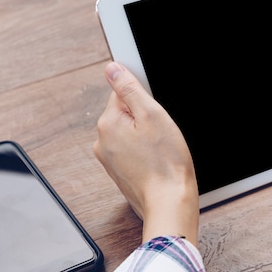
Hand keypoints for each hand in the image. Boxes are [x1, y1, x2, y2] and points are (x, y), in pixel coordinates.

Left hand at [93, 62, 199, 244]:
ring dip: (146, 136)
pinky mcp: (120, 171)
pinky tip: (157, 160)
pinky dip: (145, 151)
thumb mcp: (152, 115)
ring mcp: (109, 159)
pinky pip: (132, 150)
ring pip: (131, 132)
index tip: (156, 113)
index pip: (122, 92)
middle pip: (126, 113)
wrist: (169, 202)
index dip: (144, 99)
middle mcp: (102, 141)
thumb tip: (112, 69)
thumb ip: (129, 89)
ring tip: (161, 149)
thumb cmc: (166, 163)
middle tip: (162, 133)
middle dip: (146, 118)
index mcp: (107, 124)